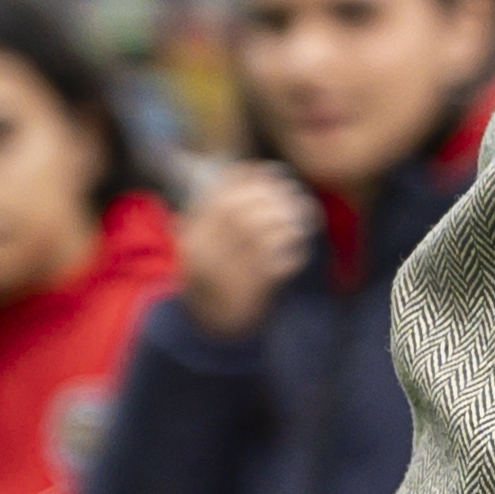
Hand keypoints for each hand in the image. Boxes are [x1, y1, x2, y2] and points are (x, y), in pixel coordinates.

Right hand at [178, 163, 319, 338]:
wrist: (210, 324)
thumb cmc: (216, 272)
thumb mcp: (208, 237)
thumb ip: (226, 206)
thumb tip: (258, 169)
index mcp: (193, 235)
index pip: (220, 196)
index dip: (252, 180)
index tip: (276, 174)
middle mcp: (204, 252)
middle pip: (239, 212)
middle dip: (273, 199)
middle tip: (296, 199)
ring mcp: (224, 272)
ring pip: (259, 235)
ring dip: (287, 224)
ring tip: (301, 223)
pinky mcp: (248, 292)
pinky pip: (276, 265)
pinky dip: (293, 255)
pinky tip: (298, 252)